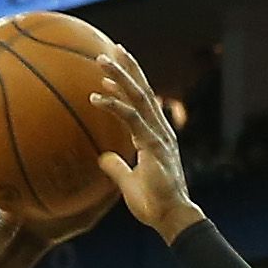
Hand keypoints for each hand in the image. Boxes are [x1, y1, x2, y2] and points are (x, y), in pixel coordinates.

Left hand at [86, 44, 201, 239]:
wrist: (170, 218)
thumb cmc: (154, 204)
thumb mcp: (128, 183)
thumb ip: (117, 168)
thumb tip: (103, 159)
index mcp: (154, 136)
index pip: (141, 103)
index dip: (128, 84)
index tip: (111, 70)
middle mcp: (159, 130)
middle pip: (142, 91)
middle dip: (127, 68)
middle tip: (112, 48)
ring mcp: (157, 136)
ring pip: (138, 97)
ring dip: (120, 76)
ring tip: (102, 60)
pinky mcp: (153, 145)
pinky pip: (131, 119)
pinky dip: (114, 106)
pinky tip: (96, 97)